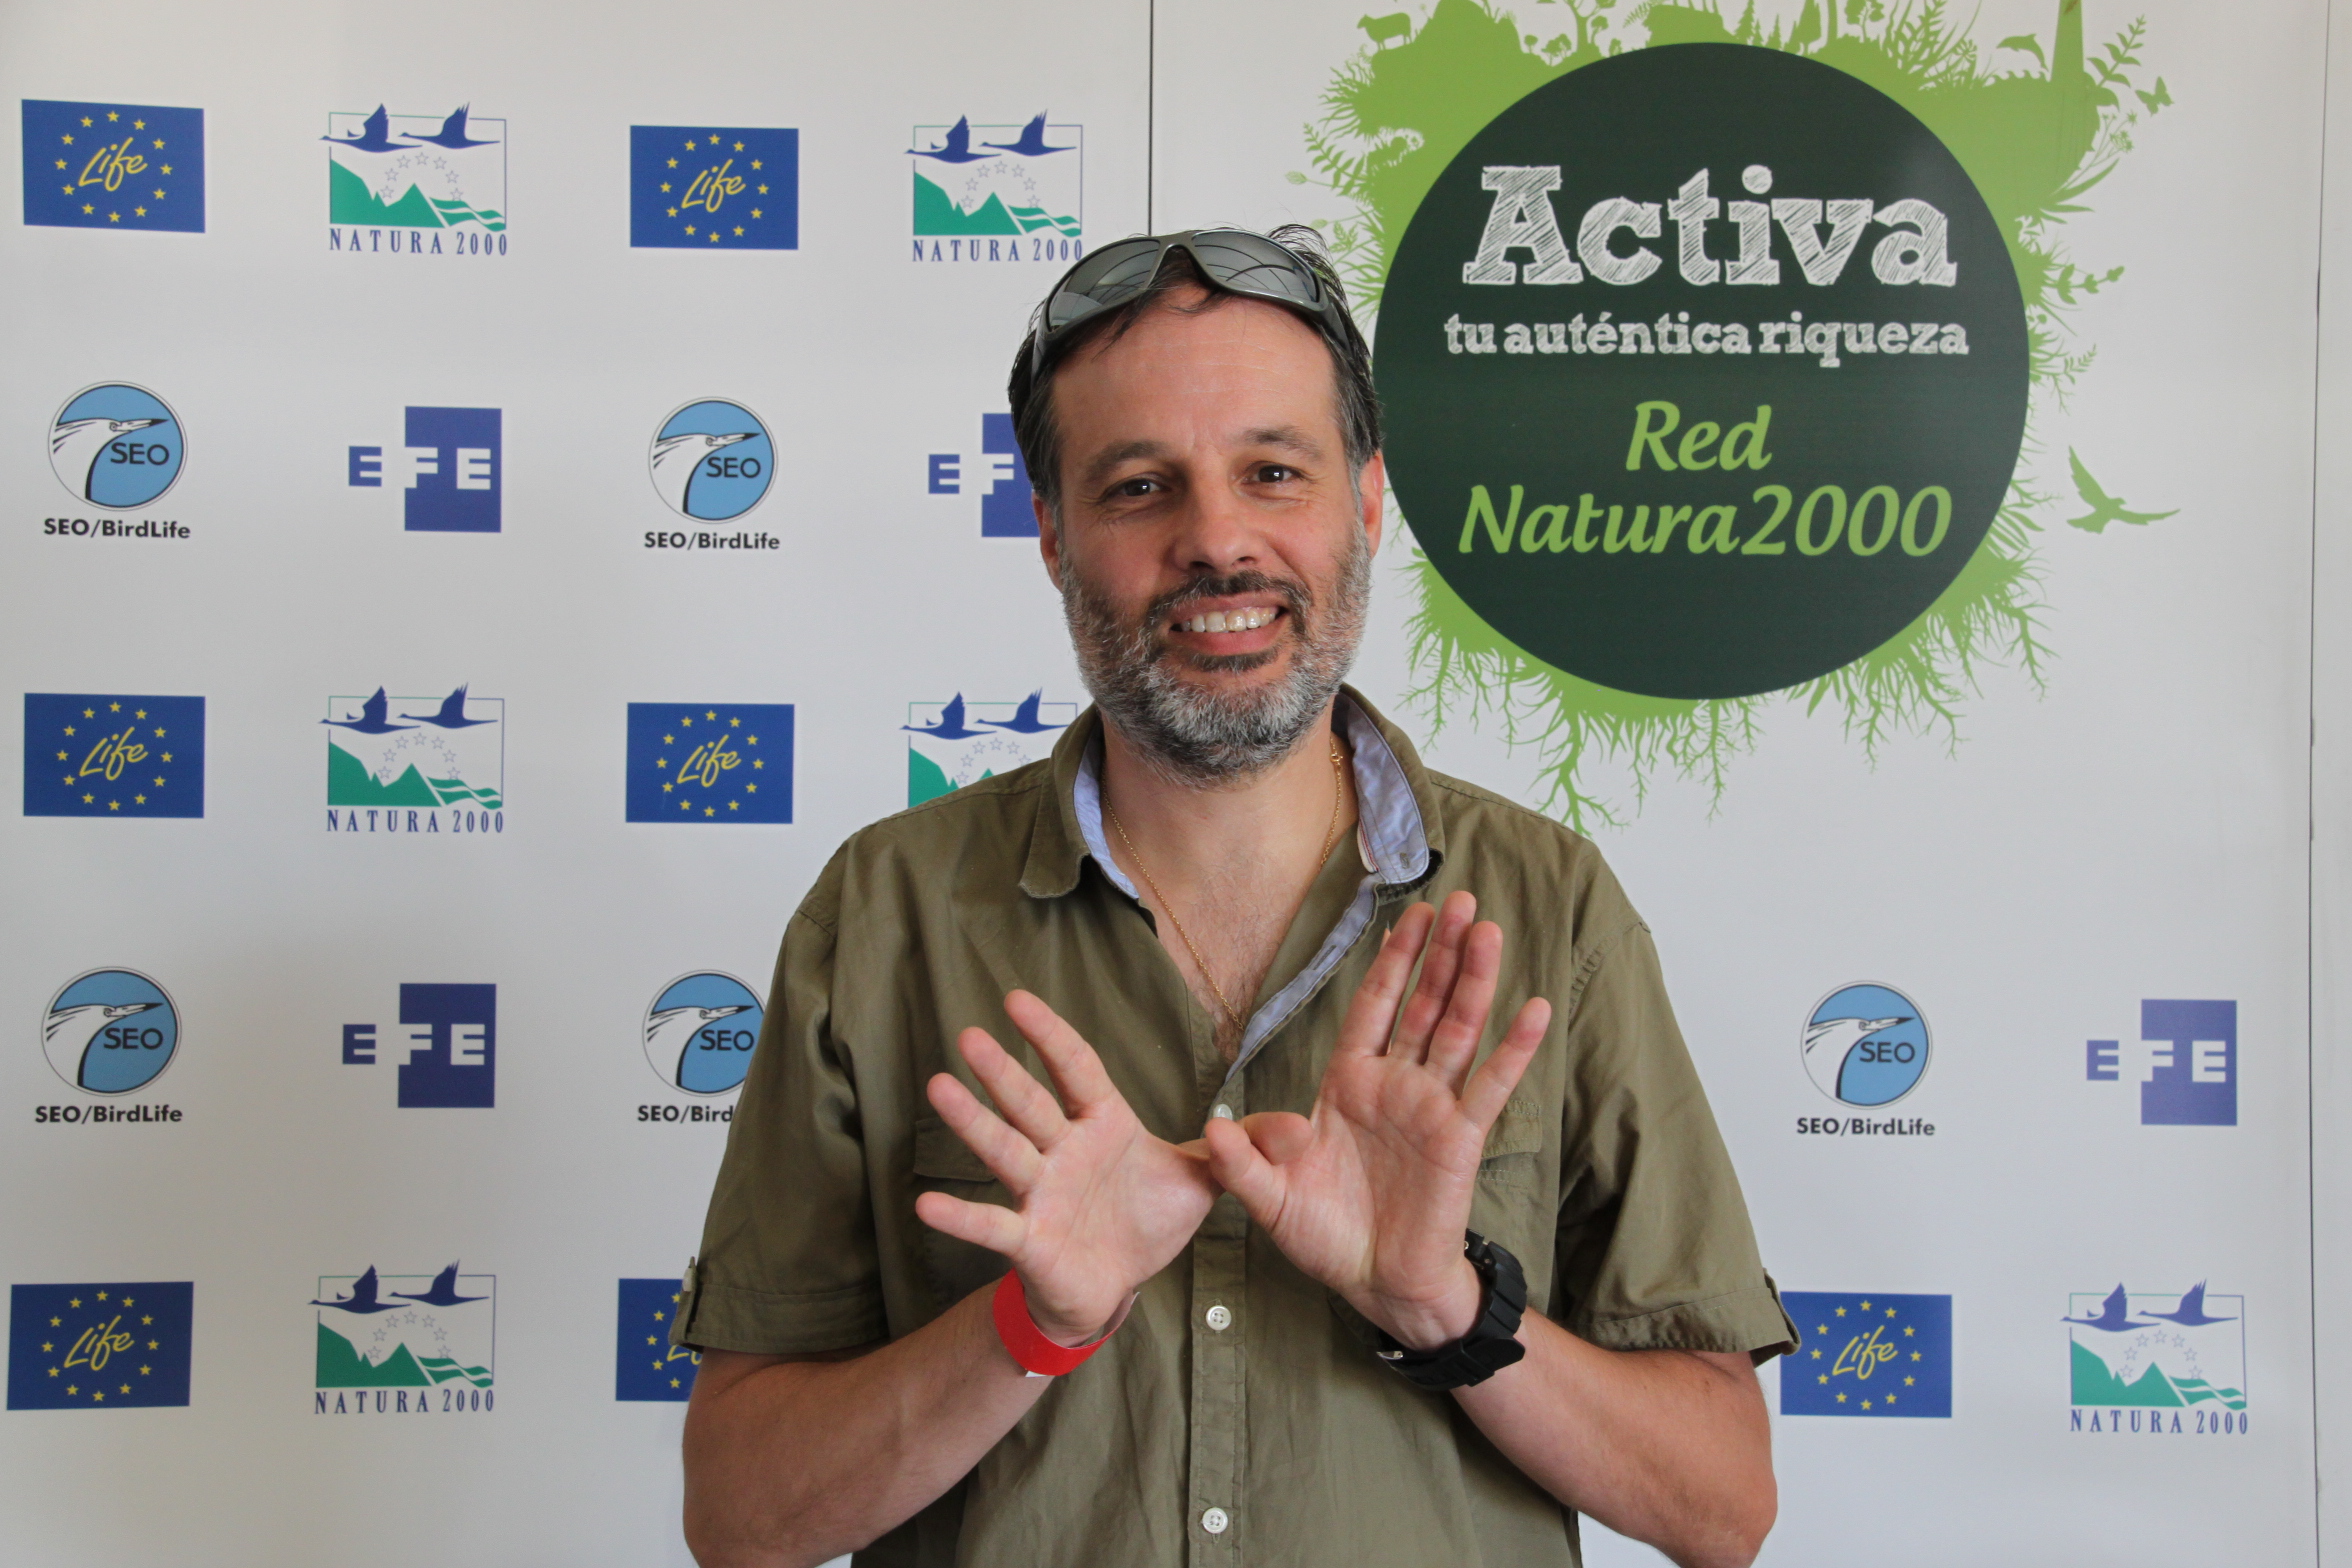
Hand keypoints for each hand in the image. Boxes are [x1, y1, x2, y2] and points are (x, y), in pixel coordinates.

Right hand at [915, 990, 1220, 1346]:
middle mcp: (1063, 1150)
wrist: (1116, 1285)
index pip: (1076, 1069)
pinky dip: (962, 1217)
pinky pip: (994, 1225)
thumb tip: (1304, 1126)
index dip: (1051, 1036)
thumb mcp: (1202, 1178)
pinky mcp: (1030, 1239)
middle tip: (968, 1034)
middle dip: (1002, 1071)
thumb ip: (1243, 1146)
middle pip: (1031, 1103)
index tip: (1016, 998)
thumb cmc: (1146, 1218)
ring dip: (973, 1122)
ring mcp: (1041, 1192)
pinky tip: (925, 1204)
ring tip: (939, 1087)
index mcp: (1103, 1124)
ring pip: (1005, 1151)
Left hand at [1203, 893, 1550, 1349]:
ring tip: (1487, 930)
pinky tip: (1533, 1007)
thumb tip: (1210, 1126)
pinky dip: (1513, 1047)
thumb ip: (1242, 1162)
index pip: (1372, 1007)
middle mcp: (1395, 1085)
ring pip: (1458, 1030)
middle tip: (1458, 900)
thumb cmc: (1325, 1236)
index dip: (1390, 962)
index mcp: (1350, 1084)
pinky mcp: (1462, 1138)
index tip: (1407, 916)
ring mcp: (1432, 1107)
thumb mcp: (1269, 1199)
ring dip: (1474, 980)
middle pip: (1422, 1004)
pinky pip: (1491, 1085)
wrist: (1374, 1284)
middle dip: (1439, 952)